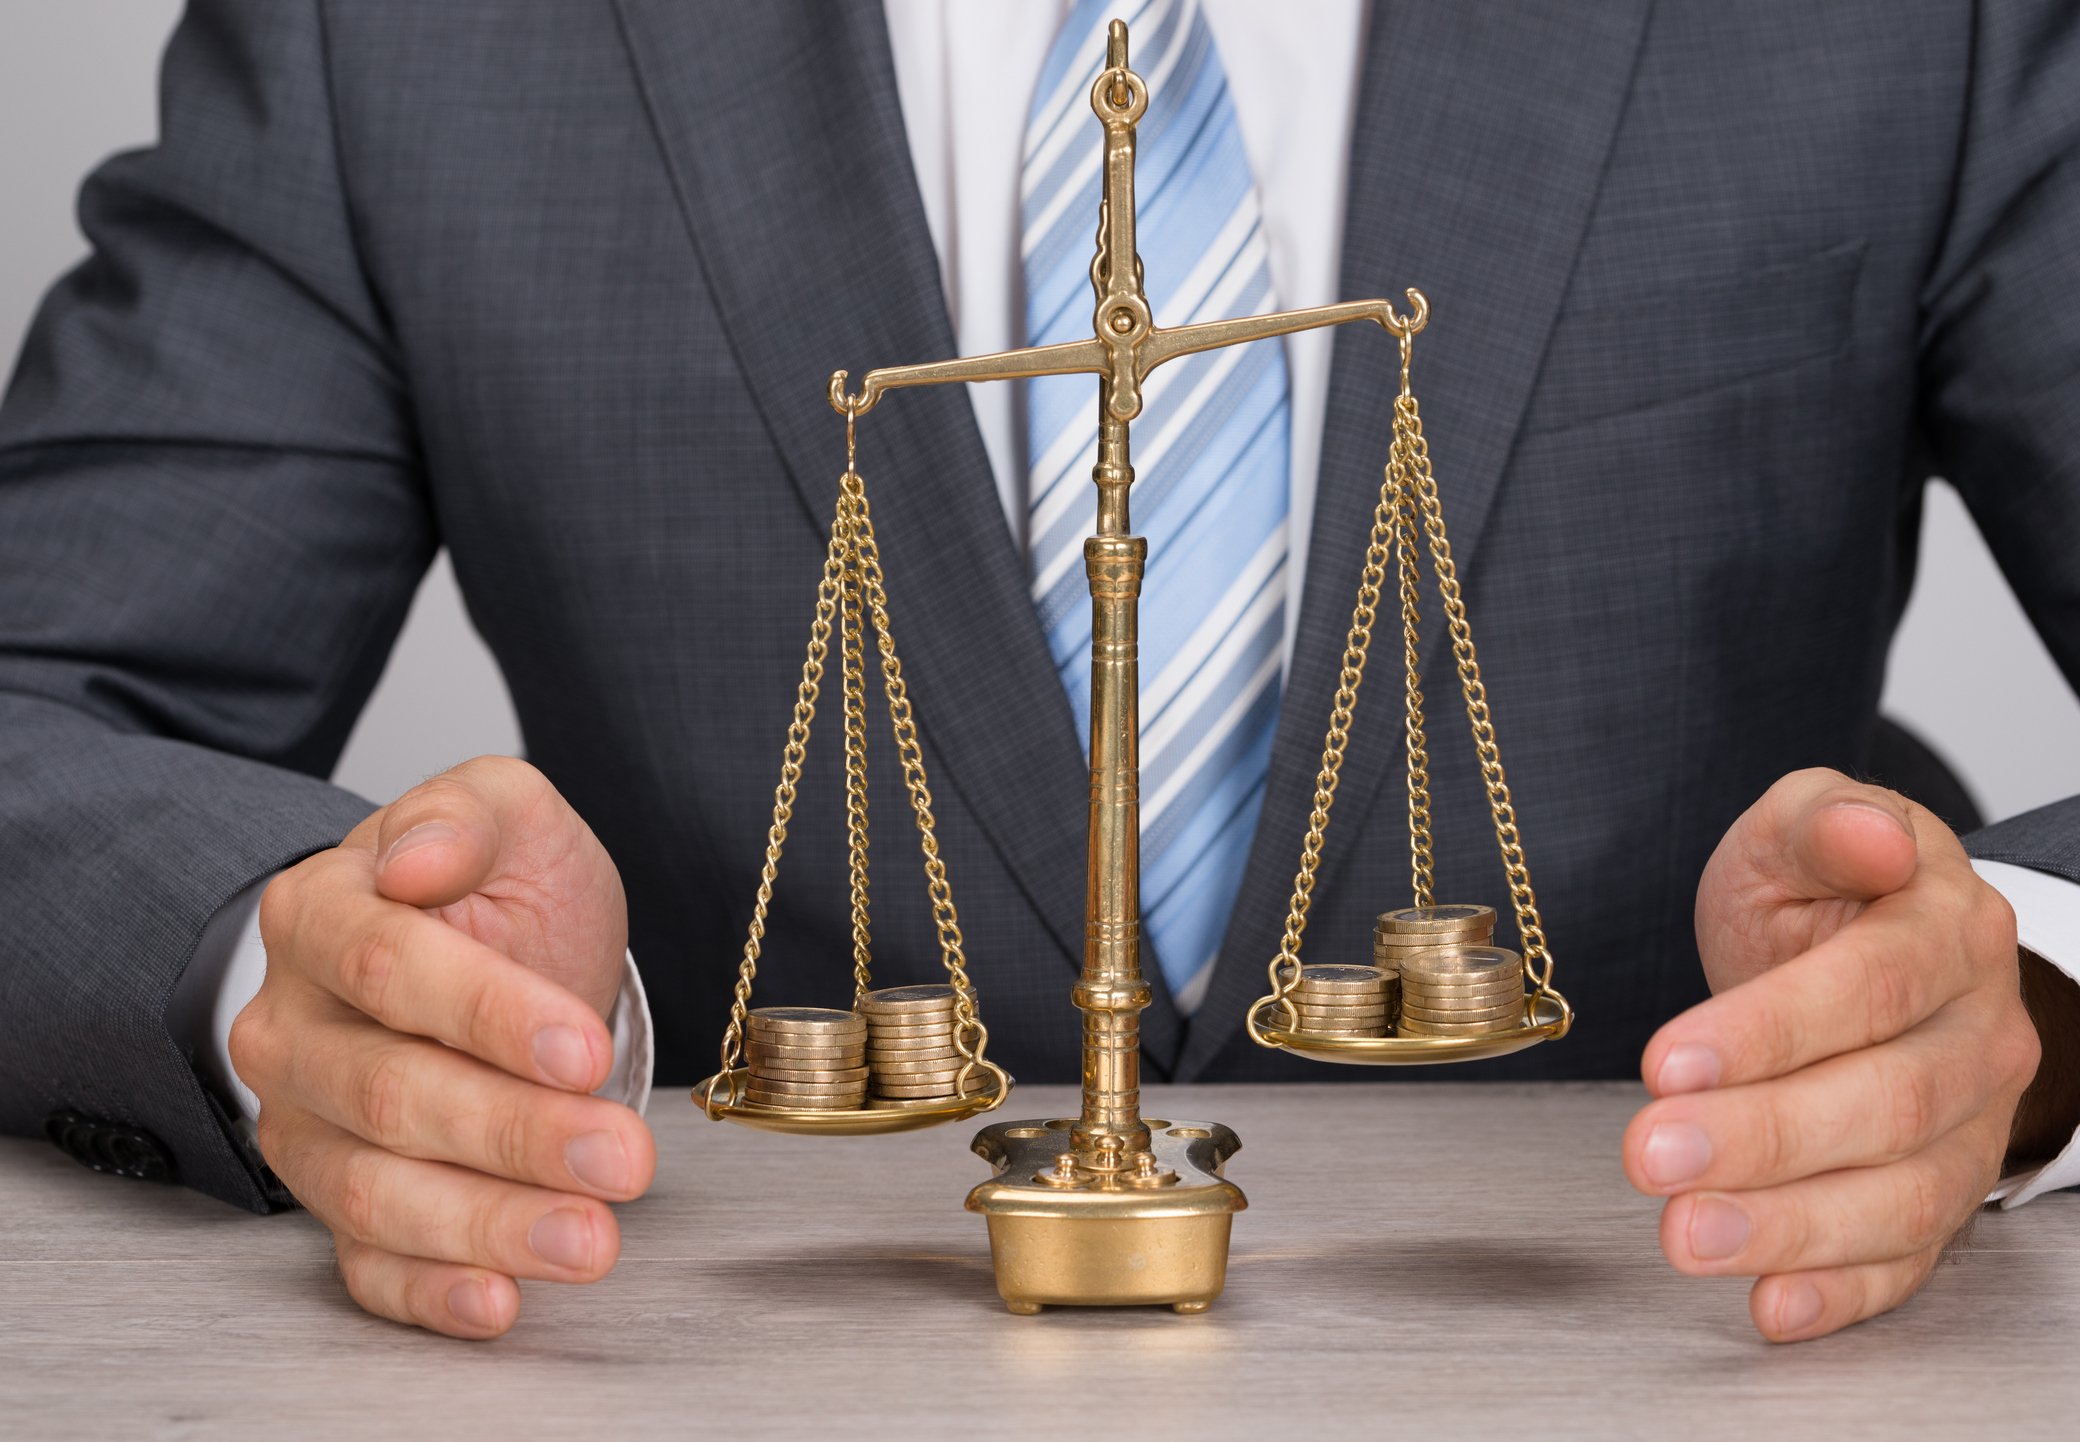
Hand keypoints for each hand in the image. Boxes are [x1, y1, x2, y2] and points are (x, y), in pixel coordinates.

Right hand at [230, 756, 654, 1338]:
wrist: (500, 950)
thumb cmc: (501, 886)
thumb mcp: (508, 812)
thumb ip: (467, 814)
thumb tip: (415, 857)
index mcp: (318, 915)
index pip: (387, 968)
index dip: (486, 1013)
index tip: (581, 1047)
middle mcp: (290, 1028)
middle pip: (390, 1092)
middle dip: (515, 1132)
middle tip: (623, 1157)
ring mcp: (306, 1124)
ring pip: (378, 1190)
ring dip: (491, 1223)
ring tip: (592, 1236)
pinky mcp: (337, 1203)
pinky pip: (366, 1264)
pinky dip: (431, 1292)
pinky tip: (499, 1300)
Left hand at [1623, 768, 2040, 1341]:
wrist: (1866, 941)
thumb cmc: (1822, 889)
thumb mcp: (1799, 826)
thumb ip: (1826, 823)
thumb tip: (1873, 834)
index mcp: (1948, 932)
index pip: (1870, 988)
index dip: (1770, 1031)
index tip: (1666, 1062)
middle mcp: (1979, 1034)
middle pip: (1887, 1101)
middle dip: (1762, 1138)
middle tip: (1653, 1155)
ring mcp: (1972, 1123)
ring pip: (1902, 1193)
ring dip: (1790, 1228)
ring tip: (1686, 1235)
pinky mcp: (1944, 1193)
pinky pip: (1909, 1258)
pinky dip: (1841, 1292)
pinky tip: (1770, 1305)